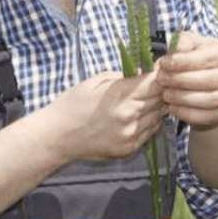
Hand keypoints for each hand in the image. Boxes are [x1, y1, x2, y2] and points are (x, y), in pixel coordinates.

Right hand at [46, 70, 167, 161]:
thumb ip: (122, 76)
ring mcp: (130, 135)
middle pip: (161, 99)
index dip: (160, 74)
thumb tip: (142, 72)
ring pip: (159, 116)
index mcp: (120, 96)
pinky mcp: (129, 149)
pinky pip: (150, 132)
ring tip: (146, 100)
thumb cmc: (72, 106)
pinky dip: (150, 122)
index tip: (159, 69)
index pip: (154, 82)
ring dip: (157, 107)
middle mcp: (129, 116)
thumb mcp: (95, 82)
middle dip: (161, 89)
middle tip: (156, 83)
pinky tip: (139, 116)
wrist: (56, 137)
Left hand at [156, 30, 217, 130]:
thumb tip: (174, 45)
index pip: (207, 57)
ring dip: (184, 98)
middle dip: (181, 80)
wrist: (206, 82)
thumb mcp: (190, 44)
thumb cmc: (195, 58)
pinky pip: (208, 116)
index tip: (163, 63)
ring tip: (165, 94)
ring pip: (211, 99)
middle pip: (211, 79)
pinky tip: (172, 107)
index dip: (183, 61)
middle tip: (161, 79)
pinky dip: (188, 113)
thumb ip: (182, 42)